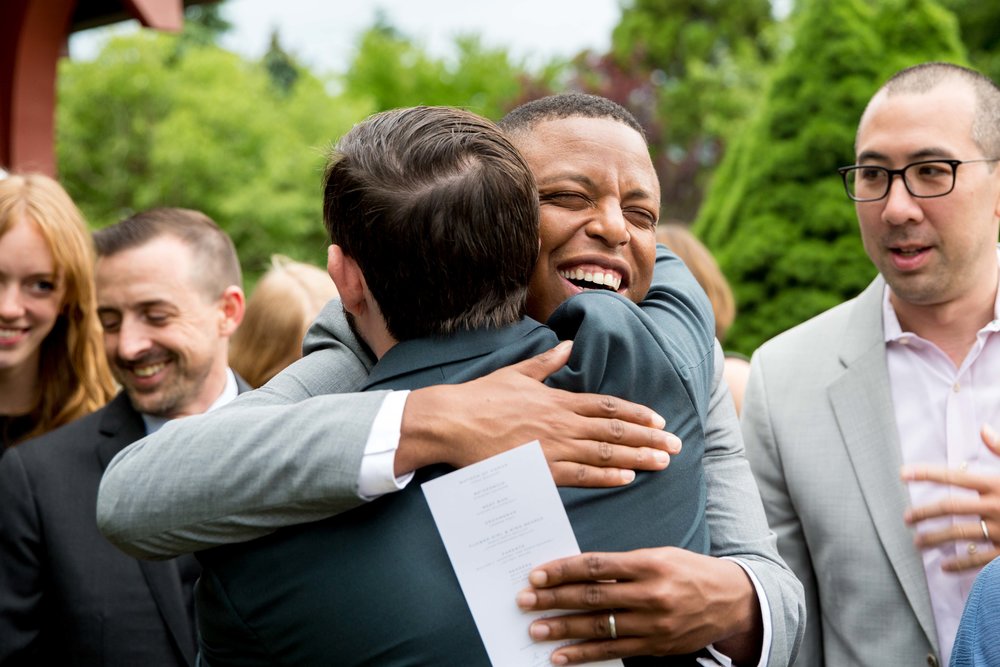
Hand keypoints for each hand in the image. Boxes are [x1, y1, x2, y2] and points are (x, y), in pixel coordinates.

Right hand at [398, 341, 679, 486]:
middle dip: (648, 438)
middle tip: (676, 445)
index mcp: (557, 399)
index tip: (659, 420)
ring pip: (604, 451)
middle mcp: (561, 421)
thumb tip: (568, 344)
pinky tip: (627, 478)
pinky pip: (580, 474)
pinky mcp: (539, 468)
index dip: (636, 414)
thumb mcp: (518, 372)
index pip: (607, 406)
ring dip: (637, 457)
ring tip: (663, 462)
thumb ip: (546, 362)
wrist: (452, 420)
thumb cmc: (481, 396)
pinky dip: (605, 475)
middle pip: (614, 429)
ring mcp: (552, 445)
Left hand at [515, 548, 761, 664]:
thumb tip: (577, 572)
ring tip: (535, 629)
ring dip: (562, 629)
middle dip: (554, 599)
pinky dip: (584, 655)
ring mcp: (653, 624)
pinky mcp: (655, 646)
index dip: (564, 570)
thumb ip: (621, 565)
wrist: (731, 600)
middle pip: (592, 598)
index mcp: (650, 564)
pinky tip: (561, 656)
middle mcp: (651, 595)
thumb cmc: (688, 571)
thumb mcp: (659, 556)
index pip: (597, 566)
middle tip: (525, 600)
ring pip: (598, 628)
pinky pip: (613, 652)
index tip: (537, 574)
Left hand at [902, 423, 999, 570]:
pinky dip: (960, 564)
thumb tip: (984, 429)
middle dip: (924, 512)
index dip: (927, 473)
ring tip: (917, 542)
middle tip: (905, 518)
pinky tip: (944, 566)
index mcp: (998, 484)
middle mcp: (998, 506)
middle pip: (950, 507)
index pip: (955, 476)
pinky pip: (980, 560)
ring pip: (959, 535)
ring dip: (935, 539)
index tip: (902, 474)